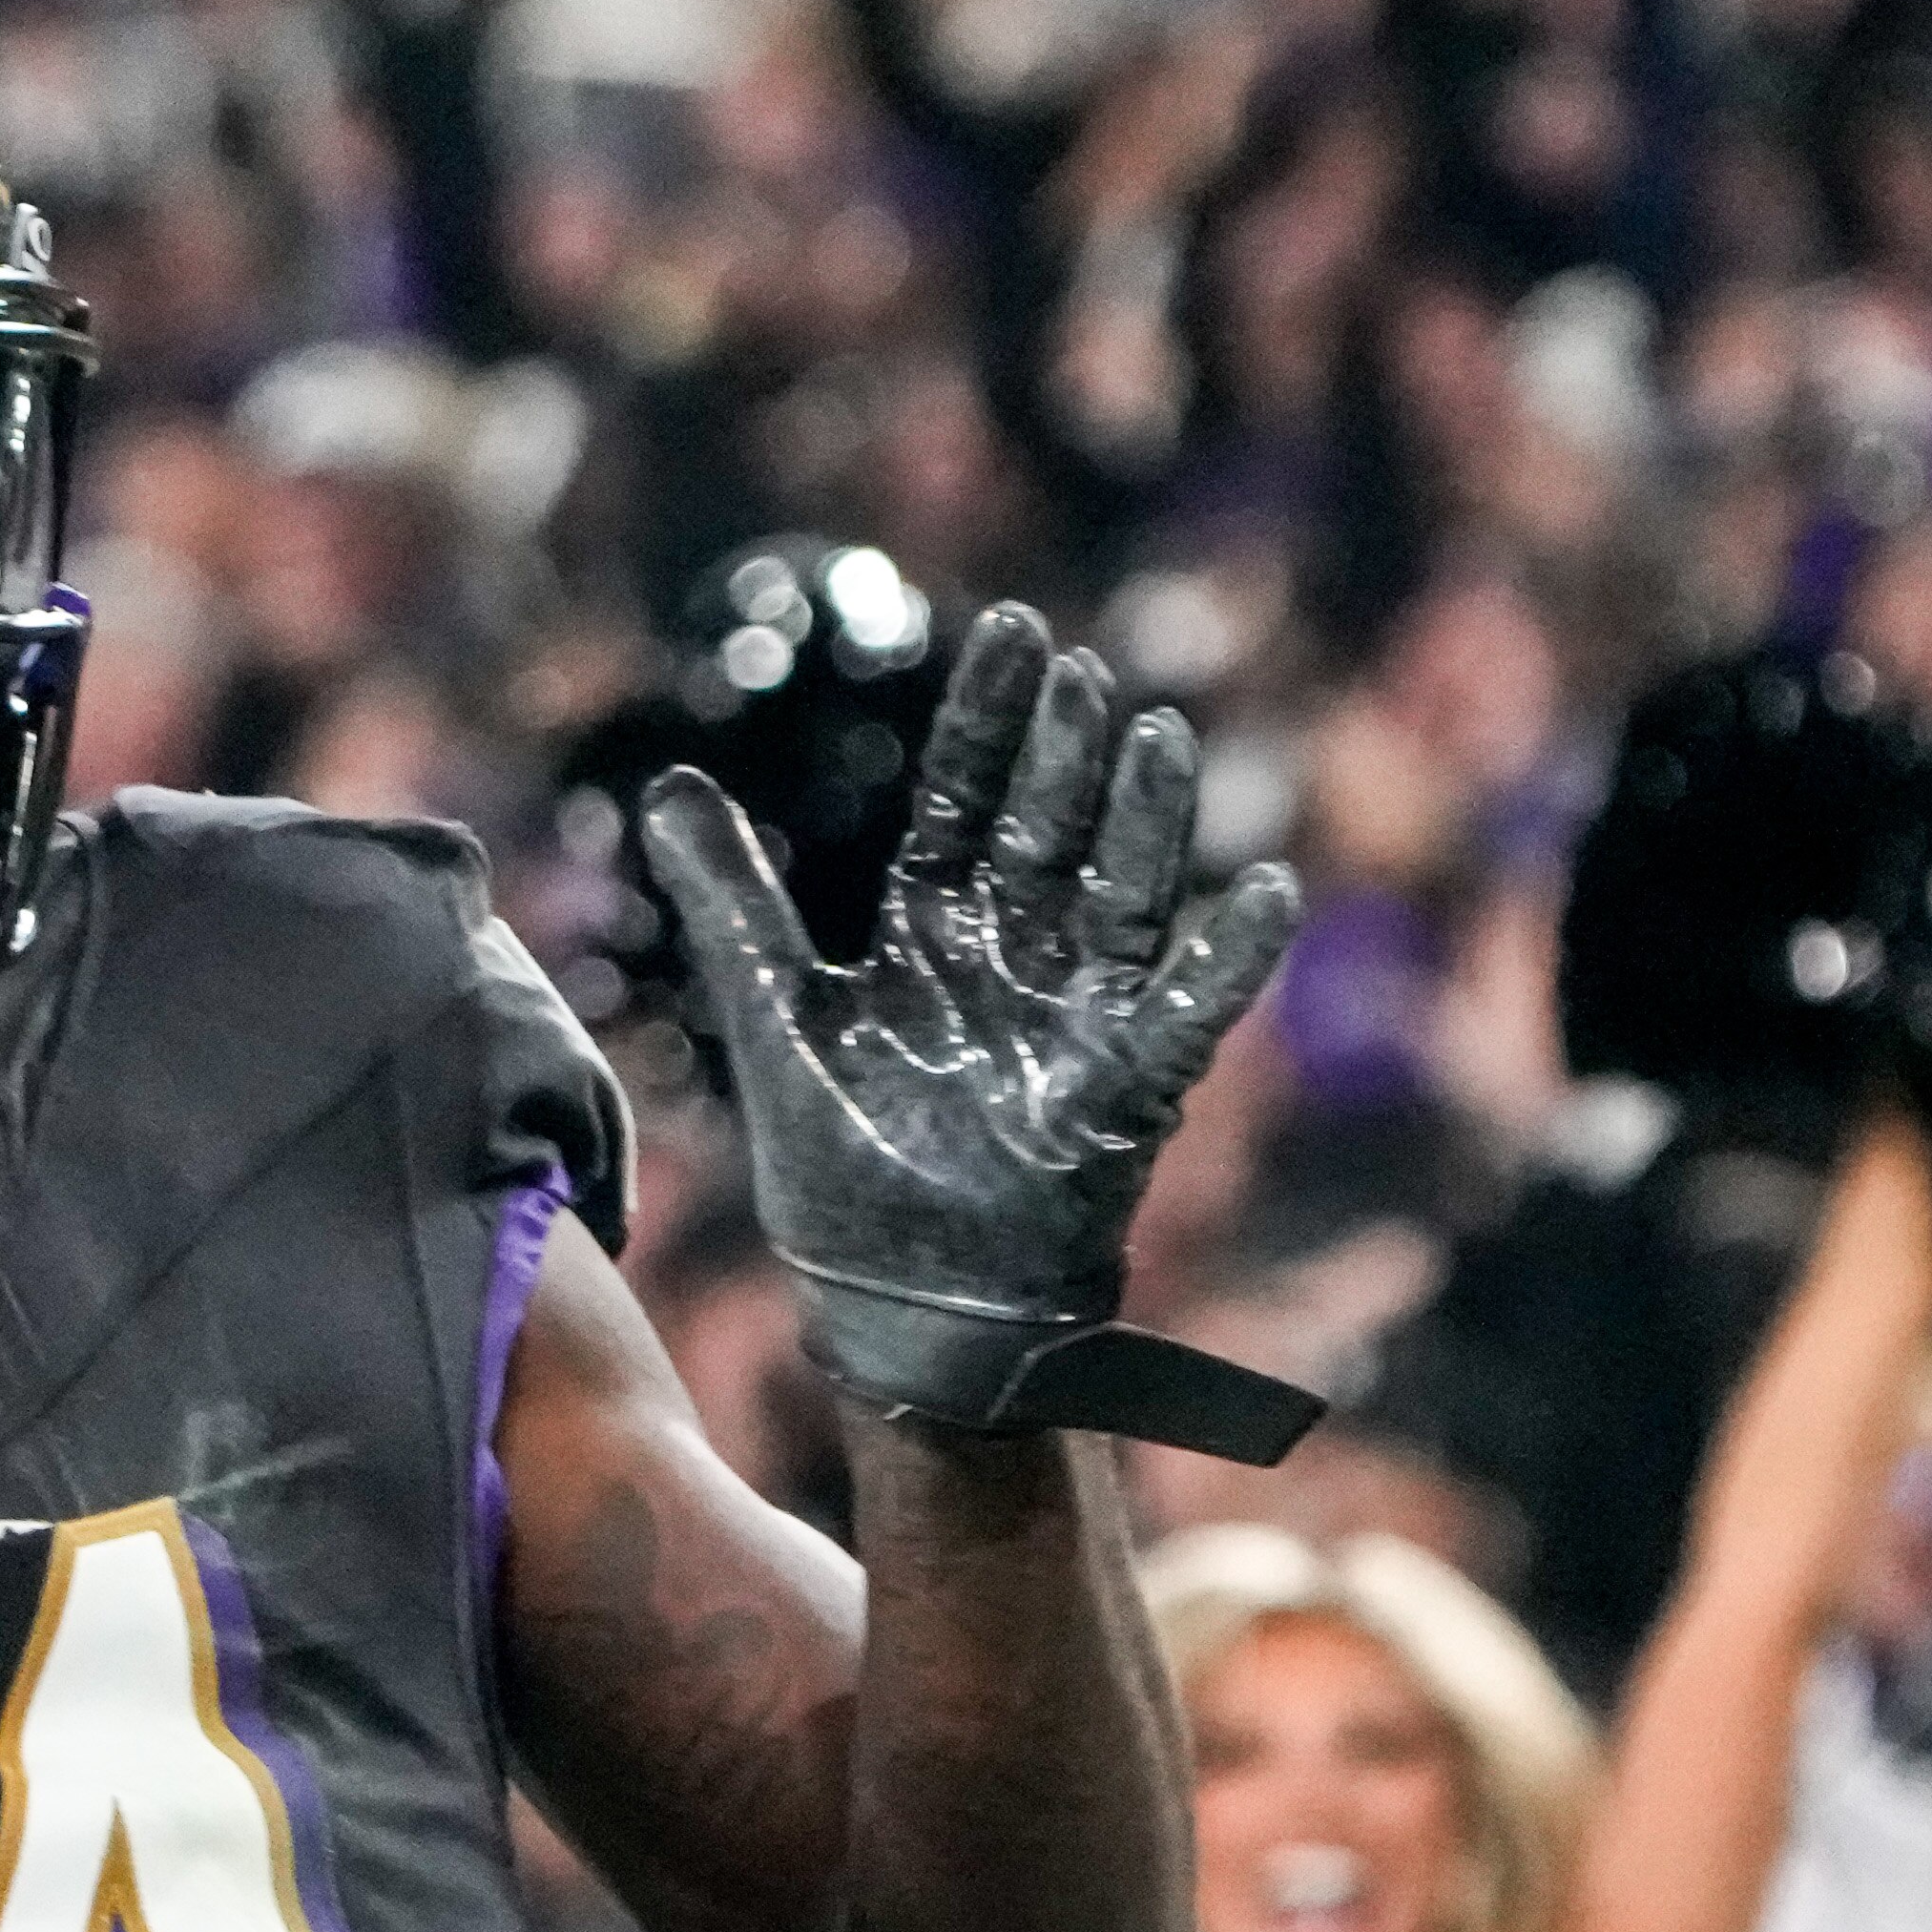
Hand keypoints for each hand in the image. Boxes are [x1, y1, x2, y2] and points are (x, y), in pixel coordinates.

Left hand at [643, 602, 1317, 1461]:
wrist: (892, 1301)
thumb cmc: (838, 1165)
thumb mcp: (771, 1012)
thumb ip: (731, 900)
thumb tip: (668, 782)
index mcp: (929, 934)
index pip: (962, 802)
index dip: (989, 721)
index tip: (1014, 630)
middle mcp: (1012, 960)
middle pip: (1047, 833)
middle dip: (1065, 755)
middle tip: (1083, 673)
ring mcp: (1074, 1020)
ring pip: (1123, 897)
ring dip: (1145, 822)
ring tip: (1160, 738)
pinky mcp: (1122, 1092)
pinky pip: (1187, 1014)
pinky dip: (1227, 959)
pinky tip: (1263, 893)